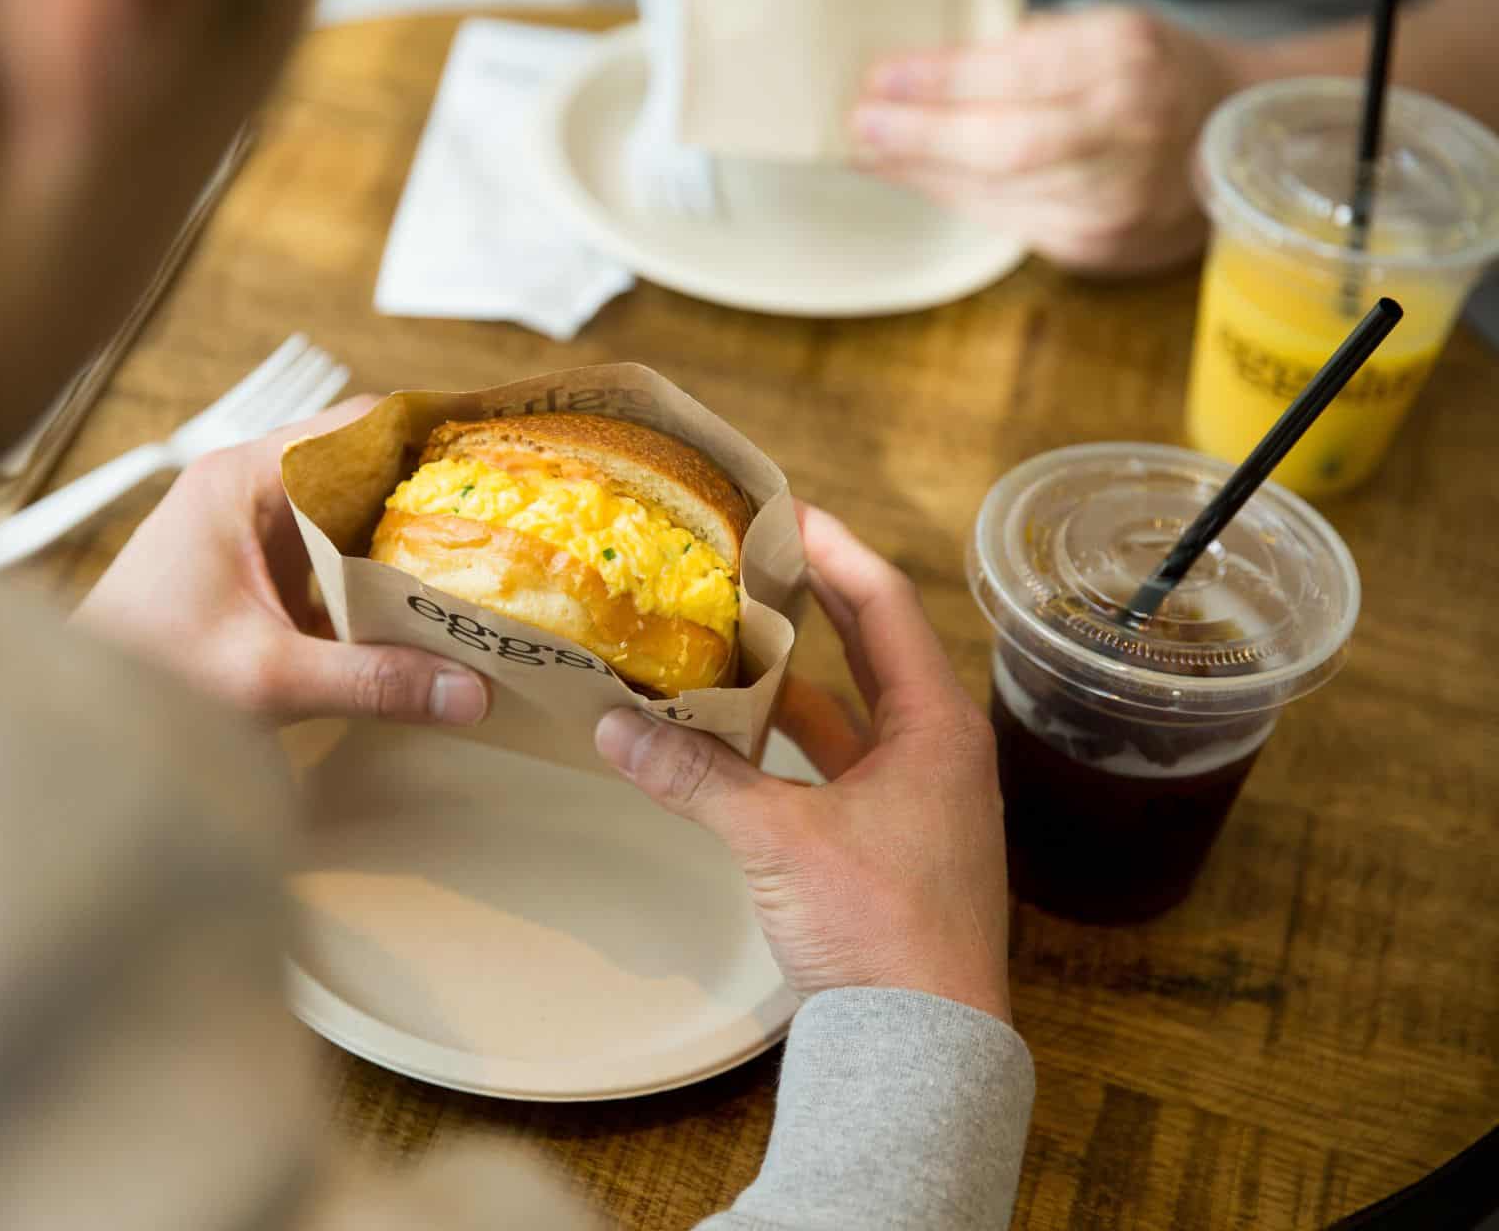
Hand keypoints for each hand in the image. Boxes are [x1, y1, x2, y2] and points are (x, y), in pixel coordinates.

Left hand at [75, 398, 490, 726]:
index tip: (500, 453)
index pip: (358, 422)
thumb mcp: (268, 677)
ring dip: (411, 534)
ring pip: (354, 510)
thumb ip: (372, 681)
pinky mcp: (258, 571)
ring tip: (491, 558)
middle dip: (435, 489)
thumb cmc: (145, 676)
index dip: (433, 431)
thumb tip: (473, 694)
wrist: (73, 717)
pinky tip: (432, 605)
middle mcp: (250, 487)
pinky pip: (335, 553)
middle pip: (365, 462)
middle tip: (512, 515)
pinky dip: (382, 572)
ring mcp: (253, 528)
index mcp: (245, 479)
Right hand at [595, 504, 1009, 1020]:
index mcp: (937, 727)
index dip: (832, 549)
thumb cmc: (881, 929)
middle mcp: (938, 752)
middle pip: (870, 650)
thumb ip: (697, 776)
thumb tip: (614, 727)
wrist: (922, 1045)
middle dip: (810, 603)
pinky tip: (734, 740)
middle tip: (749, 557)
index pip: (883, 603)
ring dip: (791, 681)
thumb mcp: (779, 840)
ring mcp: (918, 801)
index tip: (781, 507)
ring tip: (724, 640)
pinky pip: (837, 768)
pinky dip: (789, 747)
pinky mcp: (891, 845)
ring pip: (849, 715)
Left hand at [850, 8, 1253, 275]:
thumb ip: (1026, 50)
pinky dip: (955, 196)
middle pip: (1006, 145)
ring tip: (872, 150)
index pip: (1018, 72)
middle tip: (860, 124)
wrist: (1231, 143)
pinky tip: (918, 177)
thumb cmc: (1155, 75)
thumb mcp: (1105, 33)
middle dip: (920, 136)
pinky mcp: (1095, 246)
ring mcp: (1115, 200)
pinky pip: (1005, 220)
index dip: (941, 80)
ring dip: (922, 172)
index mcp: (1129, 59)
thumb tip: (920, 74)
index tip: (881, 77)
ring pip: (996, 192)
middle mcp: (1128, 133)